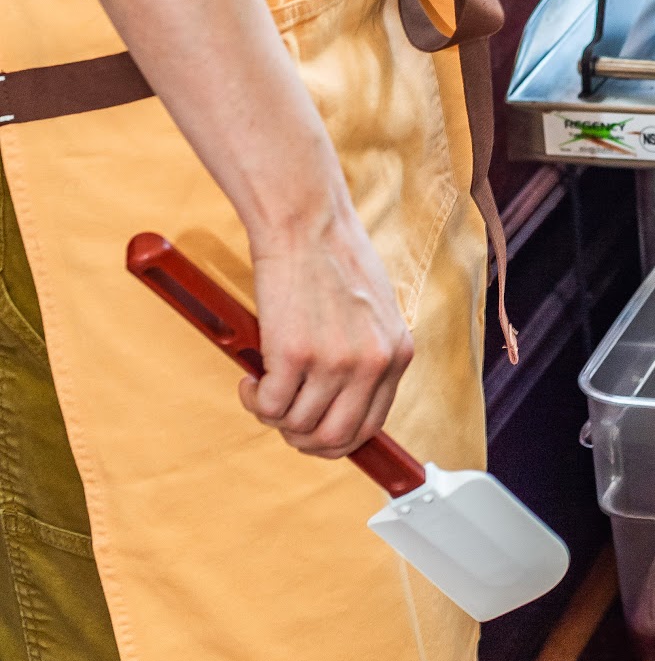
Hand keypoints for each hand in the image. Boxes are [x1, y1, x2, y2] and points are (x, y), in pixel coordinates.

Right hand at [243, 206, 413, 459]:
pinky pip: (270, 406)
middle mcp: (372, 363)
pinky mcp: (294, 355)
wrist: (306, 221)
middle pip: (336, 438)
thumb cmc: (332, 257)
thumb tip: (342, 401)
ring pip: (298, 426)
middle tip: (281, 418)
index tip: (312, 430)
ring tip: (262, 387)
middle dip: (303, 439)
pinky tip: (251, 379)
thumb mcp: (373, 311)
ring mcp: (335, 362)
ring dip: (273, 416)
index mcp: (397, 353)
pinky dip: (254, 400)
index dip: (336, 439)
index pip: (371, 425)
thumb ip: (368, 354)